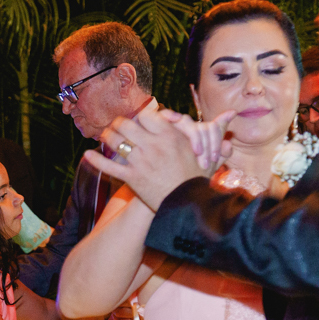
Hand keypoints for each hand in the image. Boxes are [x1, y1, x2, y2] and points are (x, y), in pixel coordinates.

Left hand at [83, 109, 230, 210]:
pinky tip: (86, 155)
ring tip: (104, 138)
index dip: (138, 115)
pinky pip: (108, 166)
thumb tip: (232, 114)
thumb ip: (215, 131)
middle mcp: (153, 145)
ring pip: (115, 141)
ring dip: (106, 138)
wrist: (189, 205)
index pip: (146, 114)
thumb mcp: (207, 152)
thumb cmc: (198, 178)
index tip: (135, 118)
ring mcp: (140, 161)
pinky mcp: (131, 178)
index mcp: (170, 135)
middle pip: (126, 124)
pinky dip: (95, 160)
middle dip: (118, 124)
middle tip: (115, 127)